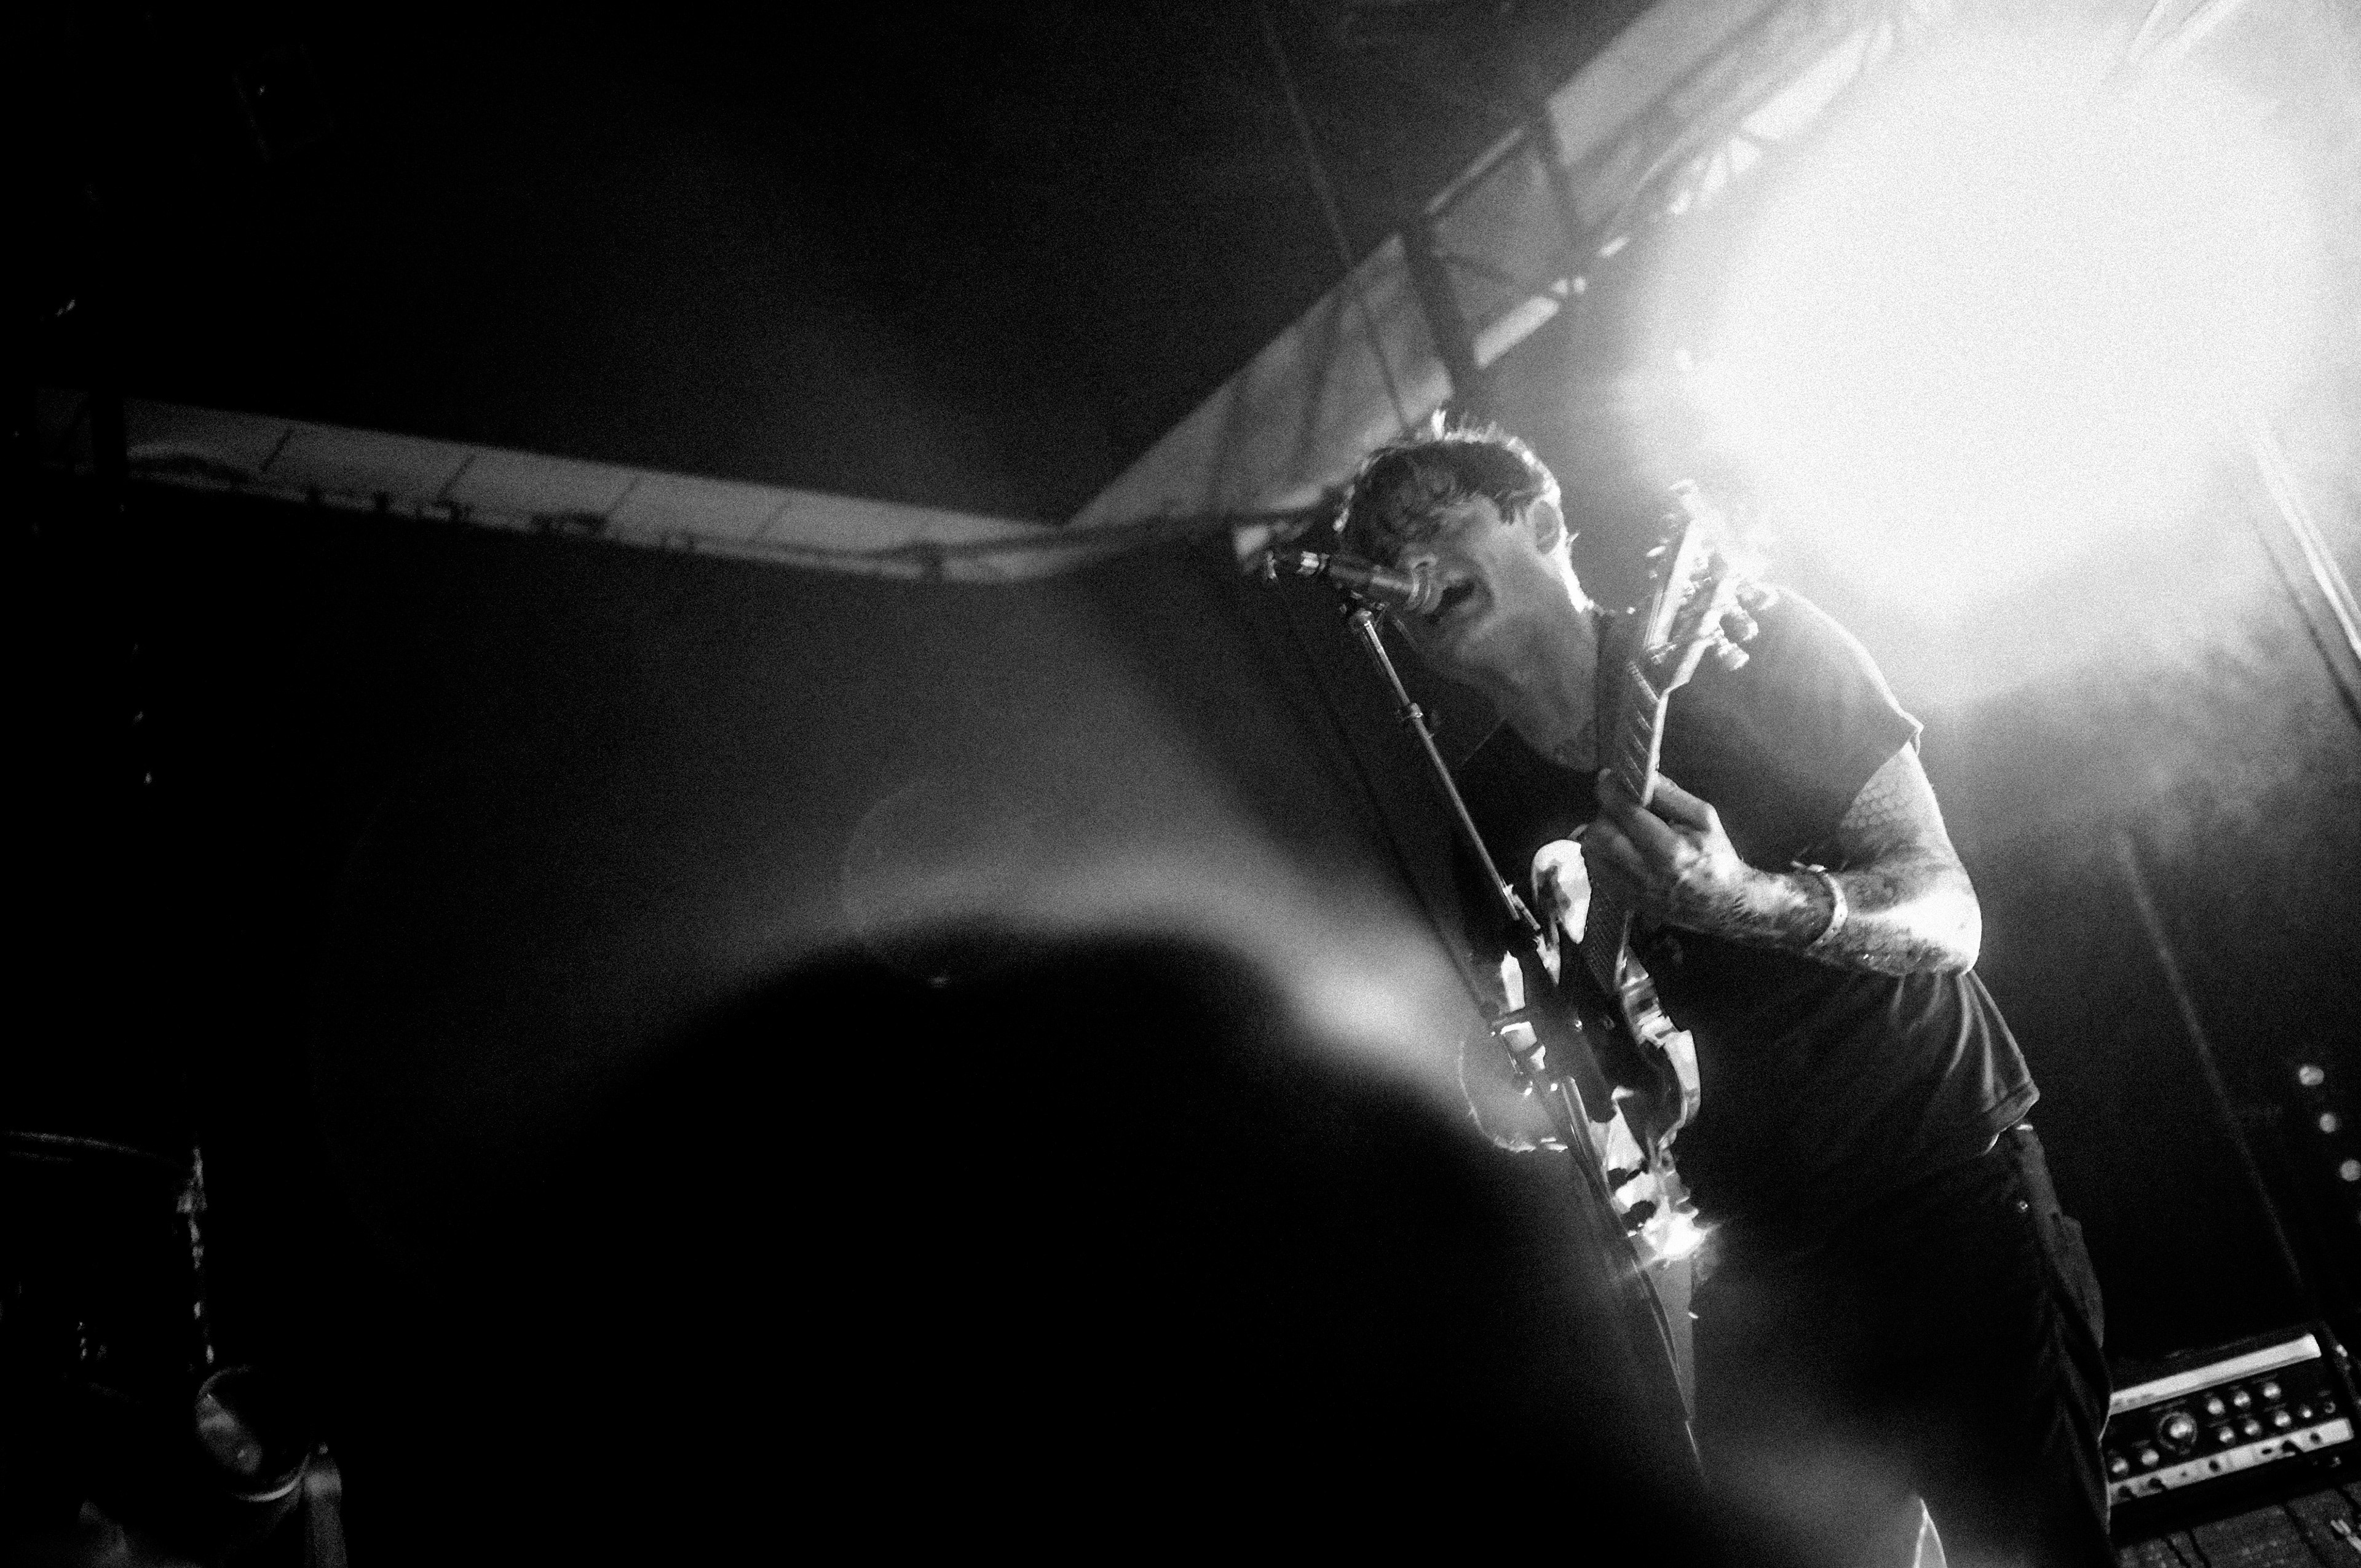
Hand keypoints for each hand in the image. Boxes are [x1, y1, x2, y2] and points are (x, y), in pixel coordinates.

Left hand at [1582, 771, 1764, 937]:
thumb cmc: (1714, 855)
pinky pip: (1593, 869)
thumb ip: (1671, 795)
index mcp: (1671, 849)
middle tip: (1618, 807)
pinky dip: (1598, 852)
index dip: (1610, 790)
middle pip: (1601, 833)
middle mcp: (1646, 872)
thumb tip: (1640, 775)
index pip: (1627, 812)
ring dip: (1599, 832)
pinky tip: (1616, 846)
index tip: (1607, 777)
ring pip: (1591, 852)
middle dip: (1605, 812)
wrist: (1721, 902)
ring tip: (1619, 827)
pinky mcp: (1623, 899)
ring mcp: (1631, 889)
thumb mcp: (1703, 818)